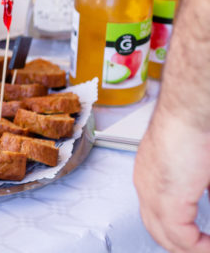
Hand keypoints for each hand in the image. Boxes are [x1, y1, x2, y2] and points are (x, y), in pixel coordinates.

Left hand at [135, 109, 209, 251]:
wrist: (190, 110)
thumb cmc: (195, 127)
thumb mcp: (202, 169)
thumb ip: (203, 187)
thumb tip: (205, 195)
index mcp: (151, 174)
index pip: (156, 212)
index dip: (179, 230)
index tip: (199, 237)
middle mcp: (145, 184)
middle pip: (157, 228)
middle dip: (181, 244)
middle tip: (201, 246)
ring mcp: (152, 192)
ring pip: (166, 236)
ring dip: (189, 248)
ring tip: (206, 248)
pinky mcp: (166, 199)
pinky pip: (180, 237)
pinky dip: (197, 247)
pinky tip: (209, 247)